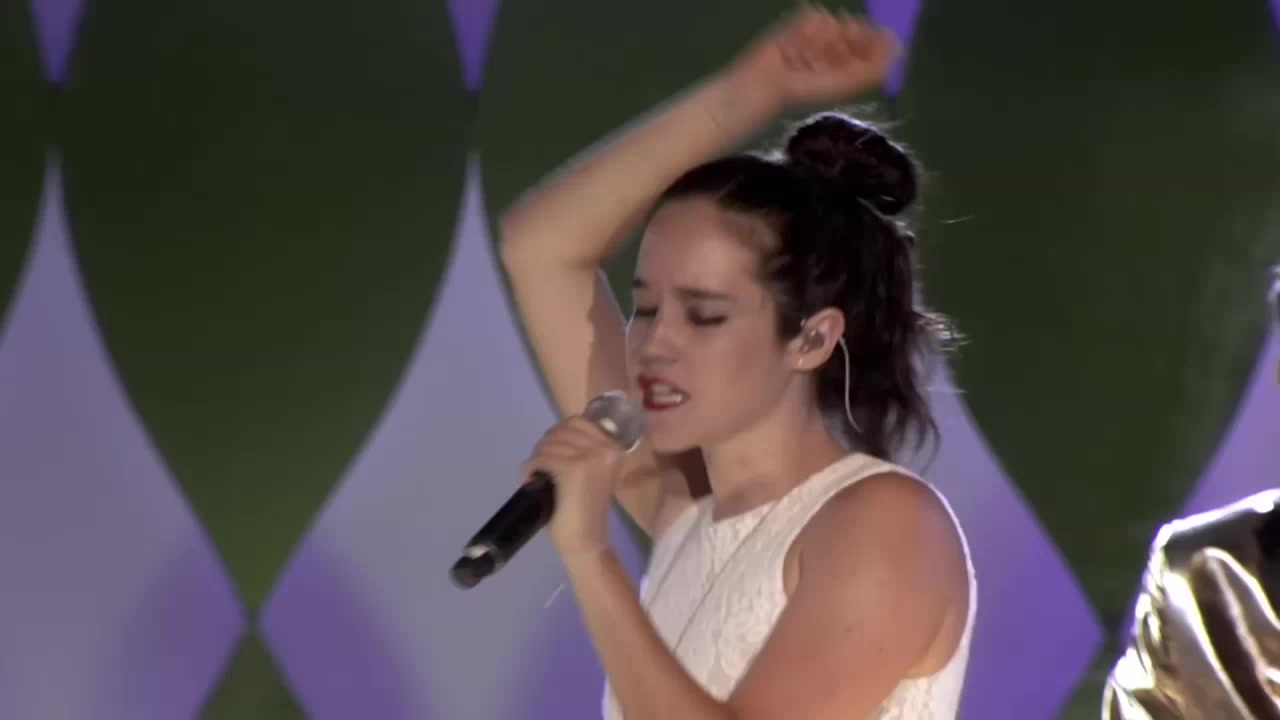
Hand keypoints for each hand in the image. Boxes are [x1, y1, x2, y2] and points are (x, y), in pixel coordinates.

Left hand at [521, 415, 624, 558]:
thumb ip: (583, 451)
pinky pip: (542, 458)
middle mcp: (606, 448)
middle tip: (541, 467)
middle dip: (546, 446)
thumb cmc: (586, 510)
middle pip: (562, 430)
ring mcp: (590, 457)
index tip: (552, 453)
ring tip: (537, 476)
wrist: (586, 542)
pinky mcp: (572, 469)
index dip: (559, 434)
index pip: (578, 422)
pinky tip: (531, 481)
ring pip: (549, 443)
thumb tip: (556, 435)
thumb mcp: (593, 472)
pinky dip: (530, 468)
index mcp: (614, 447)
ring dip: (537, 458)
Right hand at [725, 4, 899, 109]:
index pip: (876, 37)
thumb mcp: (848, 83)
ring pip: (835, 20)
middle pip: (856, 26)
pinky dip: (805, 32)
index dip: (868, 44)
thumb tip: (898, 44)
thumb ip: (876, 65)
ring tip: (803, 59)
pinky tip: (794, 47)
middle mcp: (842, 39)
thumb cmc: (808, 88)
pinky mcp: (804, 17)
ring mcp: (823, 27)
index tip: (853, 56)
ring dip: (819, 42)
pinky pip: (816, 15)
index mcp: (856, 56)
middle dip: (840, 44)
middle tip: (820, 63)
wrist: (769, 81)